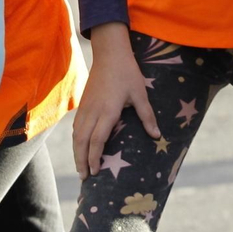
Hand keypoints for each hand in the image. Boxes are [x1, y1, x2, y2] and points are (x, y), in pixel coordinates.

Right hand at [72, 23, 158, 176]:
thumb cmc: (127, 73)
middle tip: (84, 178)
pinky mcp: (82, 103)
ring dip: (77, 153)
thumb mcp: (140, 94)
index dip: (95, 157)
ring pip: (76, 135)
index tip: (96, 171)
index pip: (97, 140)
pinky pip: (76, 127)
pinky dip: (76, 141)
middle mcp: (93, 111)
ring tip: (81, 168)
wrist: (110, 53)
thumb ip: (147, 116)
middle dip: (82, 161)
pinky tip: (79, 148)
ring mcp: (85, 107)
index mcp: (107, 111)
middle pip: (82, 142)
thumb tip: (157, 136)